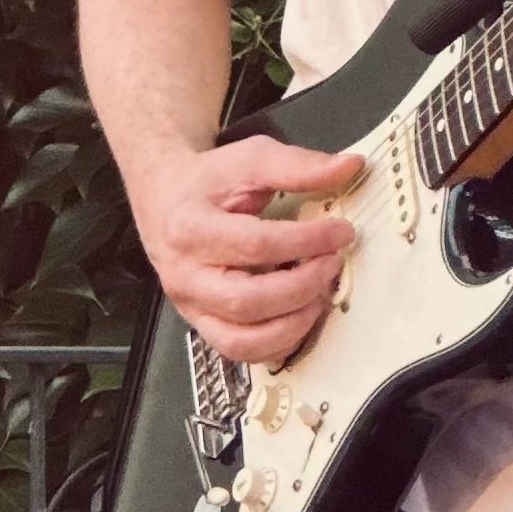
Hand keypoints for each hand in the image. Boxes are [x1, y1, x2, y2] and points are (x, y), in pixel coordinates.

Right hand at [131, 134, 362, 365]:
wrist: (164, 197)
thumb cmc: (206, 182)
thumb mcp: (249, 160)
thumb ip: (298, 166)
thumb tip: (348, 167)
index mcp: (190, 228)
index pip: (256, 244)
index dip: (307, 241)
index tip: (340, 232)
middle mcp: (185, 274)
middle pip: (247, 301)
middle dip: (303, 287)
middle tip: (332, 265)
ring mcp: (191, 305)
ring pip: (242, 340)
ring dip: (293, 324)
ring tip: (319, 296)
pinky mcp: (201, 323)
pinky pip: (240, 351)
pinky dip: (277, 344)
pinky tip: (299, 316)